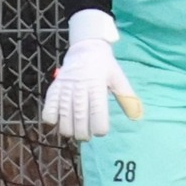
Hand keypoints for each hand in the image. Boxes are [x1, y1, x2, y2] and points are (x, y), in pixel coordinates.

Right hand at [41, 9, 142, 140]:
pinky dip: (51, 118)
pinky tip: (57, 122)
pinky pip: (48, 106)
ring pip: (63, 114)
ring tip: (73, 132)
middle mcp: (80, 86)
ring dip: (68, 129)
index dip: (99, 127)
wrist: (85, 48)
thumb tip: (137, 117)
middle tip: (86, 136)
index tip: (100, 132)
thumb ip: (127, 98)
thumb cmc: (104, 66)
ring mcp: (65, 87)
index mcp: (97, 85)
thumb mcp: (118, 78)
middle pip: (79, 116)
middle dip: (82, 132)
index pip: (97, 111)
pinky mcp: (54, 87)